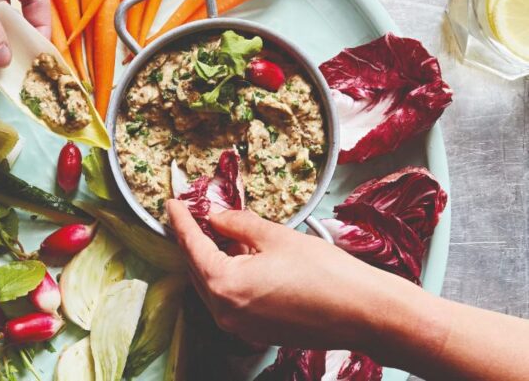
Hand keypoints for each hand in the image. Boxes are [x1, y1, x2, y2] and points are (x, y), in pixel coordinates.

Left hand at [166, 200, 424, 349]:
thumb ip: (237, 224)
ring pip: (212, 286)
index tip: (172, 204)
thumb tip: (216, 217)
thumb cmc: (324, 273)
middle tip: (191, 214)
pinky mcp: (255, 332)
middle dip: (192, 240)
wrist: (364, 313)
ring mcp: (239, 327)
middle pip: (196, 269)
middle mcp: (224, 311)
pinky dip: (227, 277)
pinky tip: (238, 259)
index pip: (191, 246)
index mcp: (224, 284)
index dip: (180, 221)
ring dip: (209, 259)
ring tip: (214, 232)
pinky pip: (229, 300)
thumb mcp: (275, 236)